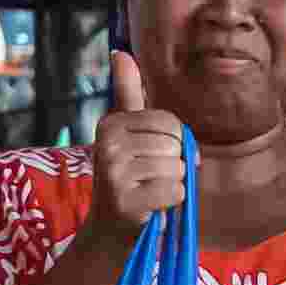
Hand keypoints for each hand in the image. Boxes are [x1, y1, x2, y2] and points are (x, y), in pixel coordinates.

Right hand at [91, 53, 189, 235]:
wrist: (110, 232)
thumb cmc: (129, 180)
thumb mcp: (127, 135)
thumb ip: (128, 94)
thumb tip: (120, 52)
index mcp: (110, 123)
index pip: (171, 123)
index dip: (177, 143)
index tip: (158, 157)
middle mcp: (107, 144)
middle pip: (176, 144)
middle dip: (175, 165)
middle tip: (152, 179)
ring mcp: (114, 172)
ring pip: (178, 168)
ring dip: (174, 185)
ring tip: (151, 192)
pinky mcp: (126, 200)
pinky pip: (175, 191)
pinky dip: (172, 202)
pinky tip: (152, 207)